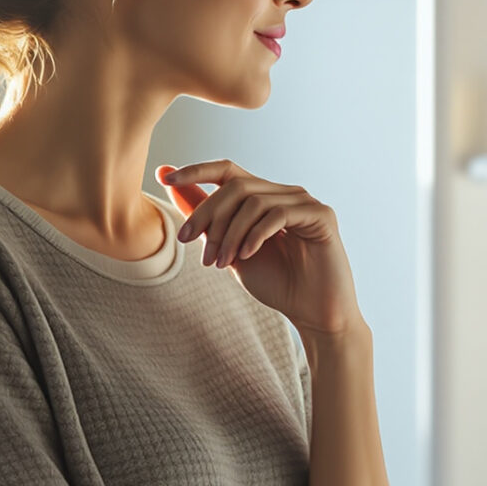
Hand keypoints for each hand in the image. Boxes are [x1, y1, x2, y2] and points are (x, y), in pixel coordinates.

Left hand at [158, 161, 362, 334]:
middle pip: (235, 185)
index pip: (228, 171)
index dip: (196, 170)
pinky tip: (246, 255)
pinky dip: (255, 235)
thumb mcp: (231, 250)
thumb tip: (169, 182)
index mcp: (264, 198)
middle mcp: (285, 194)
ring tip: (221, 262)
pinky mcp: (321, 216)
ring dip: (229, 233)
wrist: (313, 314)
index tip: (165, 178)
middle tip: (189, 242)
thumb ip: (206, 219)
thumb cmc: (277, 284)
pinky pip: (278, 214)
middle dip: (207, 214)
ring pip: (253, 201)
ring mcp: (305, 202)